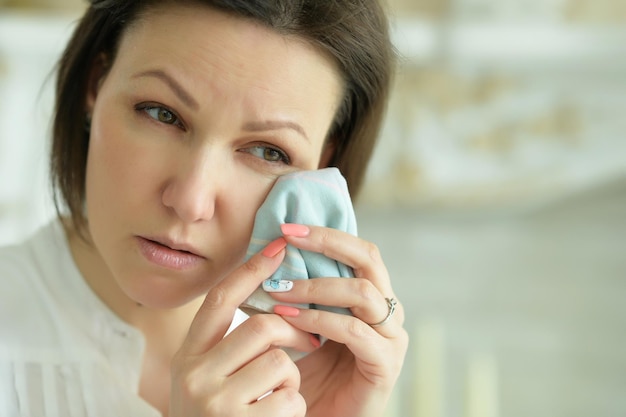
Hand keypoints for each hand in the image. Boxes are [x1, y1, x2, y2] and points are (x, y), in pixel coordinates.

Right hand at [169, 238, 316, 416]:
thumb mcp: (208, 379)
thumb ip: (227, 345)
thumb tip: (270, 304)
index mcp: (186, 357)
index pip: (219, 300)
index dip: (252, 271)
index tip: (279, 246)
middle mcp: (193, 375)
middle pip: (261, 327)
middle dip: (293, 334)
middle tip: (309, 343)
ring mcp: (215, 402)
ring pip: (281, 363)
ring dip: (292, 379)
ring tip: (278, 397)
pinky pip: (291, 398)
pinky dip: (294, 408)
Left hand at [267, 224, 408, 416]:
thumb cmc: (311, 373)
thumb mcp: (305, 325)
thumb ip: (302, 294)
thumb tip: (272, 252)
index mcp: (373, 297)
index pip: (358, 251)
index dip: (326, 234)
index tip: (287, 228)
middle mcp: (388, 311)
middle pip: (369, 259)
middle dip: (327, 243)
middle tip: (287, 240)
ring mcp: (391, 337)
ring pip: (362, 292)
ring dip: (315, 287)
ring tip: (278, 291)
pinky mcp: (385, 364)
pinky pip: (354, 331)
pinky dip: (320, 320)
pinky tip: (291, 321)